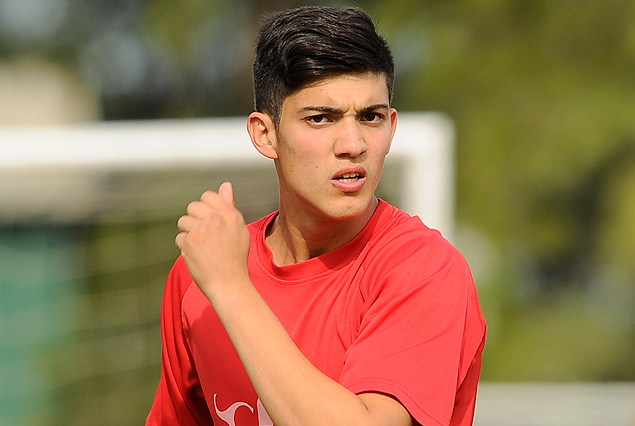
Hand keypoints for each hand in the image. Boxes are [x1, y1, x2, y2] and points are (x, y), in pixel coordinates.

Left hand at [175, 182, 250, 298]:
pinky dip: (184, 248)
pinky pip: (179, 238)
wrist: (229, 284)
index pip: (208, 196)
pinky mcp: (189, 242)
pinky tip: (196, 256)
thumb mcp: (239, 229)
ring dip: (188, 234)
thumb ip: (230, 206)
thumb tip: (225, 185)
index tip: (208, 222)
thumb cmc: (235, 258)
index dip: (205, 208)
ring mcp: (202, 230)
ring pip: (183, 222)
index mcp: (230, 214)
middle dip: (194, 220)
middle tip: (204, 238)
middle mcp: (216, 219)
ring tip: (200, 247)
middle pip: (193, 207)